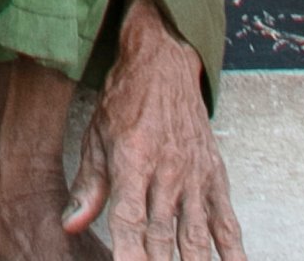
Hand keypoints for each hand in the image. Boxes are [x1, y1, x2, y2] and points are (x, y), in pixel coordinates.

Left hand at [64, 0, 240, 260]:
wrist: (163, 62)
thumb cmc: (123, 102)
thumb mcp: (95, 139)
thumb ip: (88, 187)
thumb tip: (70, 226)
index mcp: (132, 161)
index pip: (129, 220)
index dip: (128, 254)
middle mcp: (167, 172)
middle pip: (163, 236)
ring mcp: (195, 176)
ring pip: (196, 235)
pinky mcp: (215, 176)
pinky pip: (226, 221)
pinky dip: (233, 250)